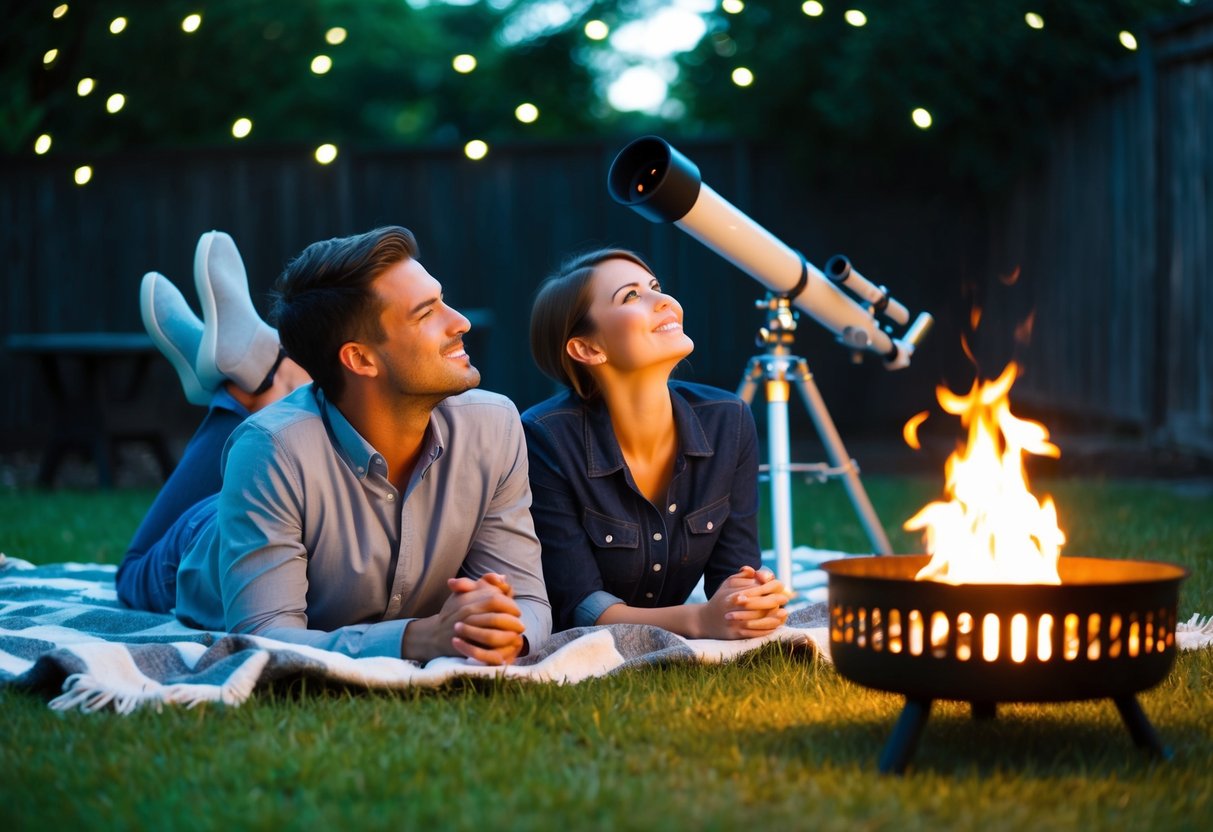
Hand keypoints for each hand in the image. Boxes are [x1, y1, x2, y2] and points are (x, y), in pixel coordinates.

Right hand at [402, 573, 525, 664]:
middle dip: (511, 619)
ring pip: (492, 633)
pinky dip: (496, 651)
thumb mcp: (465, 593)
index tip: (516, 610)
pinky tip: (506, 651)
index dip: (509, 604)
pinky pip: (483, 650)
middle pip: (495, 613)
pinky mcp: (463, 647)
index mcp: (466, 598)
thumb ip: (484, 584)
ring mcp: (463, 630)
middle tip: (520, 623)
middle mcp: (464, 613)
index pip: (494, 598)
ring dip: (508, 634)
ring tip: (516, 635)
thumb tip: (503, 577)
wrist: (434, 635)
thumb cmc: (454, 613)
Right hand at [698, 565, 790, 638]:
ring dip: (774, 616)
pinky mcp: (736, 634)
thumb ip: (743, 576)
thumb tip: (756, 571)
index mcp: (733, 592)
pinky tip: (775, 625)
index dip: (770, 586)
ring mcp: (735, 621)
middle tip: (785, 598)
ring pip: (759, 619)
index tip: (780, 585)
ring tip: (784, 613)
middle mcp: (734, 607)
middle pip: (760, 603)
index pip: (756, 588)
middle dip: (775, 600)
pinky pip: (755, 632)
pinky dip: (767, 629)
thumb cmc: (721, 599)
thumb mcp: (728, 584)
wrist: (705, 621)